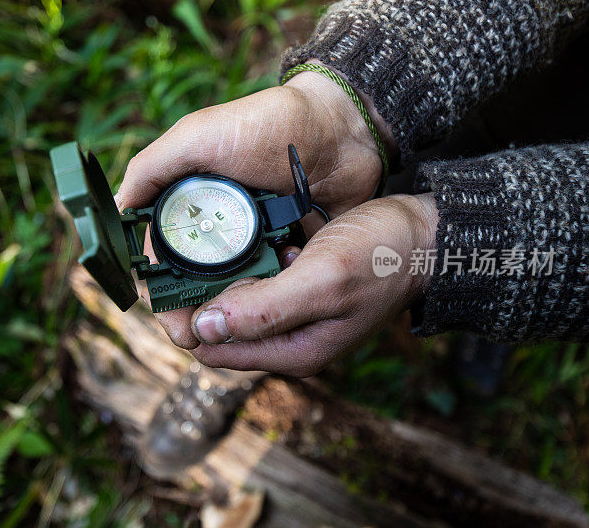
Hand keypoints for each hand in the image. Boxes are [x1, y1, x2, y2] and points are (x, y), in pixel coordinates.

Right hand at [118, 61, 395, 346]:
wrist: (340, 130)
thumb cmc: (266, 125)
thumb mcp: (197, 136)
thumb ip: (151, 168)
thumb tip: (114, 210)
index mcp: (190, 202)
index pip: (163, 255)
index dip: (158, 287)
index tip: (162, 312)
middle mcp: (218, 226)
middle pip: (194, 282)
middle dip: (186, 312)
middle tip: (189, 338)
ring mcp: (254, 241)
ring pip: (230, 291)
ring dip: (224, 312)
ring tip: (222, 332)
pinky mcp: (287, 251)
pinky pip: (270, 286)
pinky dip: (263, 299)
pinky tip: (262, 310)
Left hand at [160, 193, 438, 376]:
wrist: (426, 238)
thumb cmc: (382, 258)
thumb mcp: (322, 281)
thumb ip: (263, 309)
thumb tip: (202, 329)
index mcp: (291, 351)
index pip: (211, 350)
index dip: (181, 319)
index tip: (162, 279)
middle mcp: (287, 341)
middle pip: (216, 328)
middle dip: (194, 295)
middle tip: (177, 252)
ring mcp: (292, 317)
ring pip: (232, 303)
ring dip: (217, 276)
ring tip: (206, 241)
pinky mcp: (297, 291)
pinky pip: (254, 284)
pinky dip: (243, 264)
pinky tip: (245, 238)